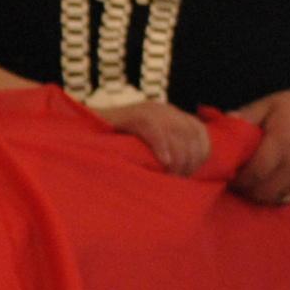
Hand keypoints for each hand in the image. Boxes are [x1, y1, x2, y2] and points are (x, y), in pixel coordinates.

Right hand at [97, 96, 212, 176]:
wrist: (88, 128)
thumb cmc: (118, 144)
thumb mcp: (148, 143)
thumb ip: (167, 148)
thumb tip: (186, 170)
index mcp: (170, 114)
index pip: (199, 131)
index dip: (201, 153)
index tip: (192, 174)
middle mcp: (163, 109)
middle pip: (190, 135)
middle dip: (189, 160)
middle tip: (179, 180)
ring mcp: (148, 110)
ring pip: (176, 135)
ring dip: (178, 160)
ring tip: (171, 178)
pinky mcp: (134, 116)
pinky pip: (155, 132)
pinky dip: (162, 148)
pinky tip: (163, 164)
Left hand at [230, 88, 289, 204]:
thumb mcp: (270, 104)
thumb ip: (246, 116)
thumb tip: (222, 126)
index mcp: (281, 141)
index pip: (255, 172)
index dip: (238, 179)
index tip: (227, 174)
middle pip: (262, 190)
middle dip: (244, 189)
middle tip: (235, 180)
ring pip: (273, 198)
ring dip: (257, 194)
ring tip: (250, 182)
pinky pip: (287, 198)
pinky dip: (273, 195)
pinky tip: (267, 183)